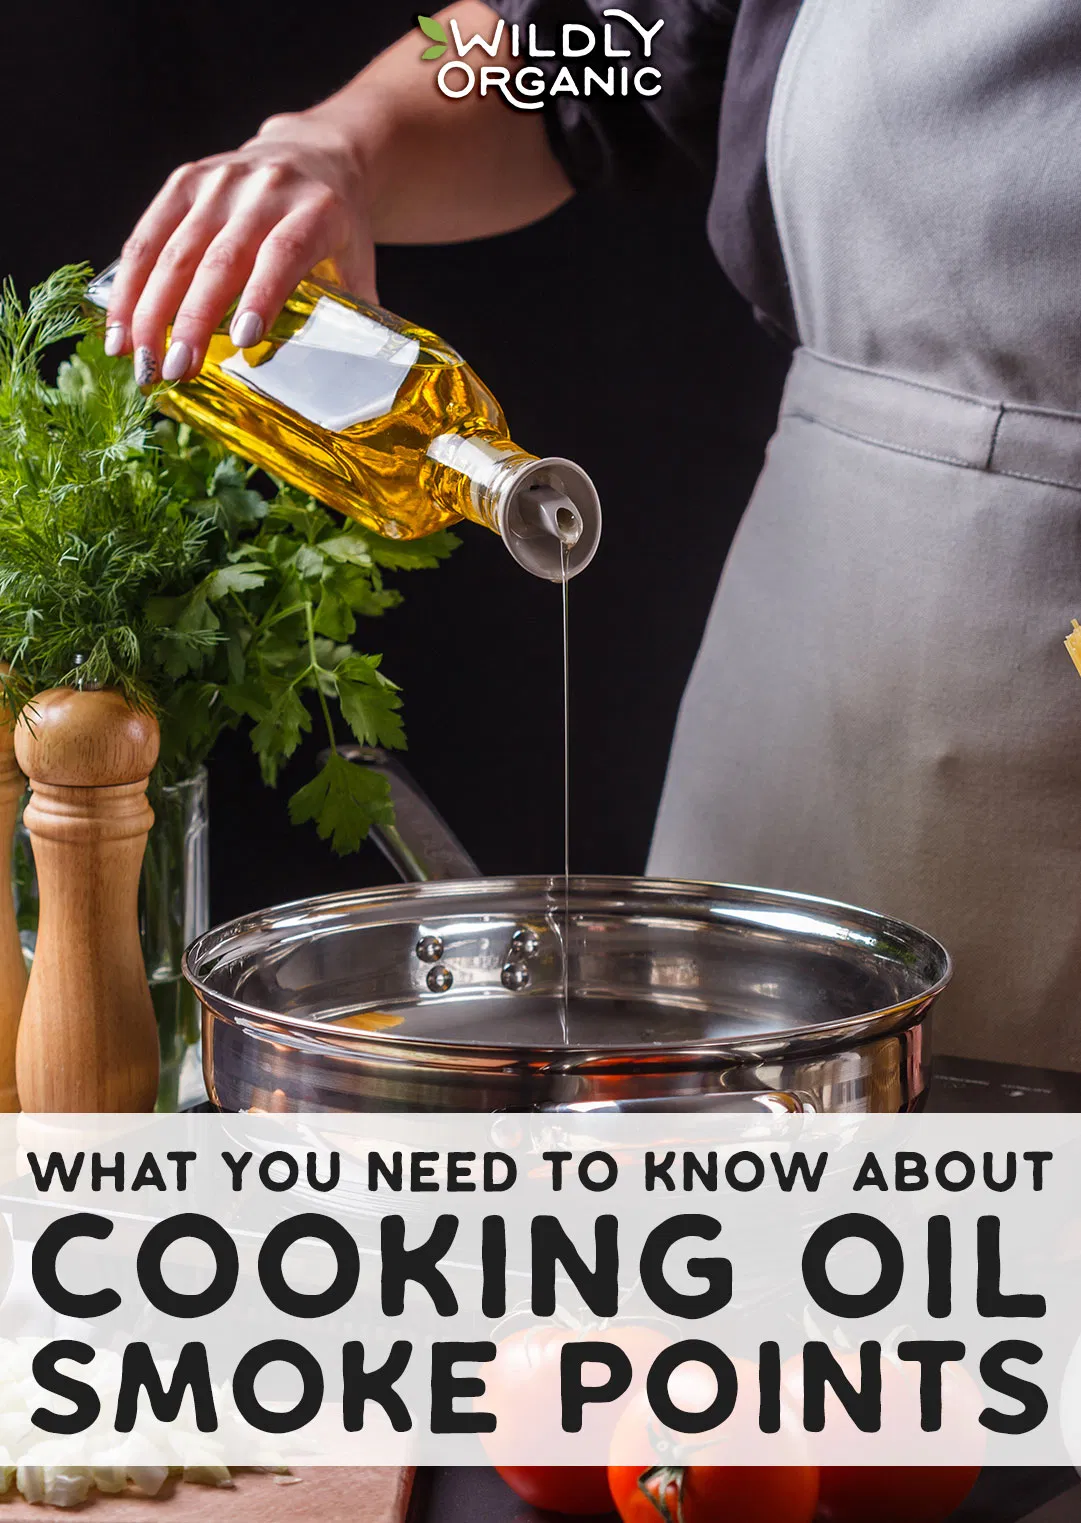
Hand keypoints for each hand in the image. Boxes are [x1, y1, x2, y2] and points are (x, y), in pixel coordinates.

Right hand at [104, 112, 376, 385]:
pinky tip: (121, 324)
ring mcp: (220, 181)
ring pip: (175, 249)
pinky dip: (130, 282)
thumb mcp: (357, 265)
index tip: (240, 342)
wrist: (315, 155)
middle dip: (189, 320)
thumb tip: (352, 392)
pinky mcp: (185, 180)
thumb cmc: (335, 228)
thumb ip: (354, 319)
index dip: (261, 296)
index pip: (284, 254)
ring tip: (137, 358)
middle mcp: (265, 189)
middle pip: (220, 259)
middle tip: (170, 370)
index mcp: (316, 211)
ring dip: (148, 308)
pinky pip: (149, 234)